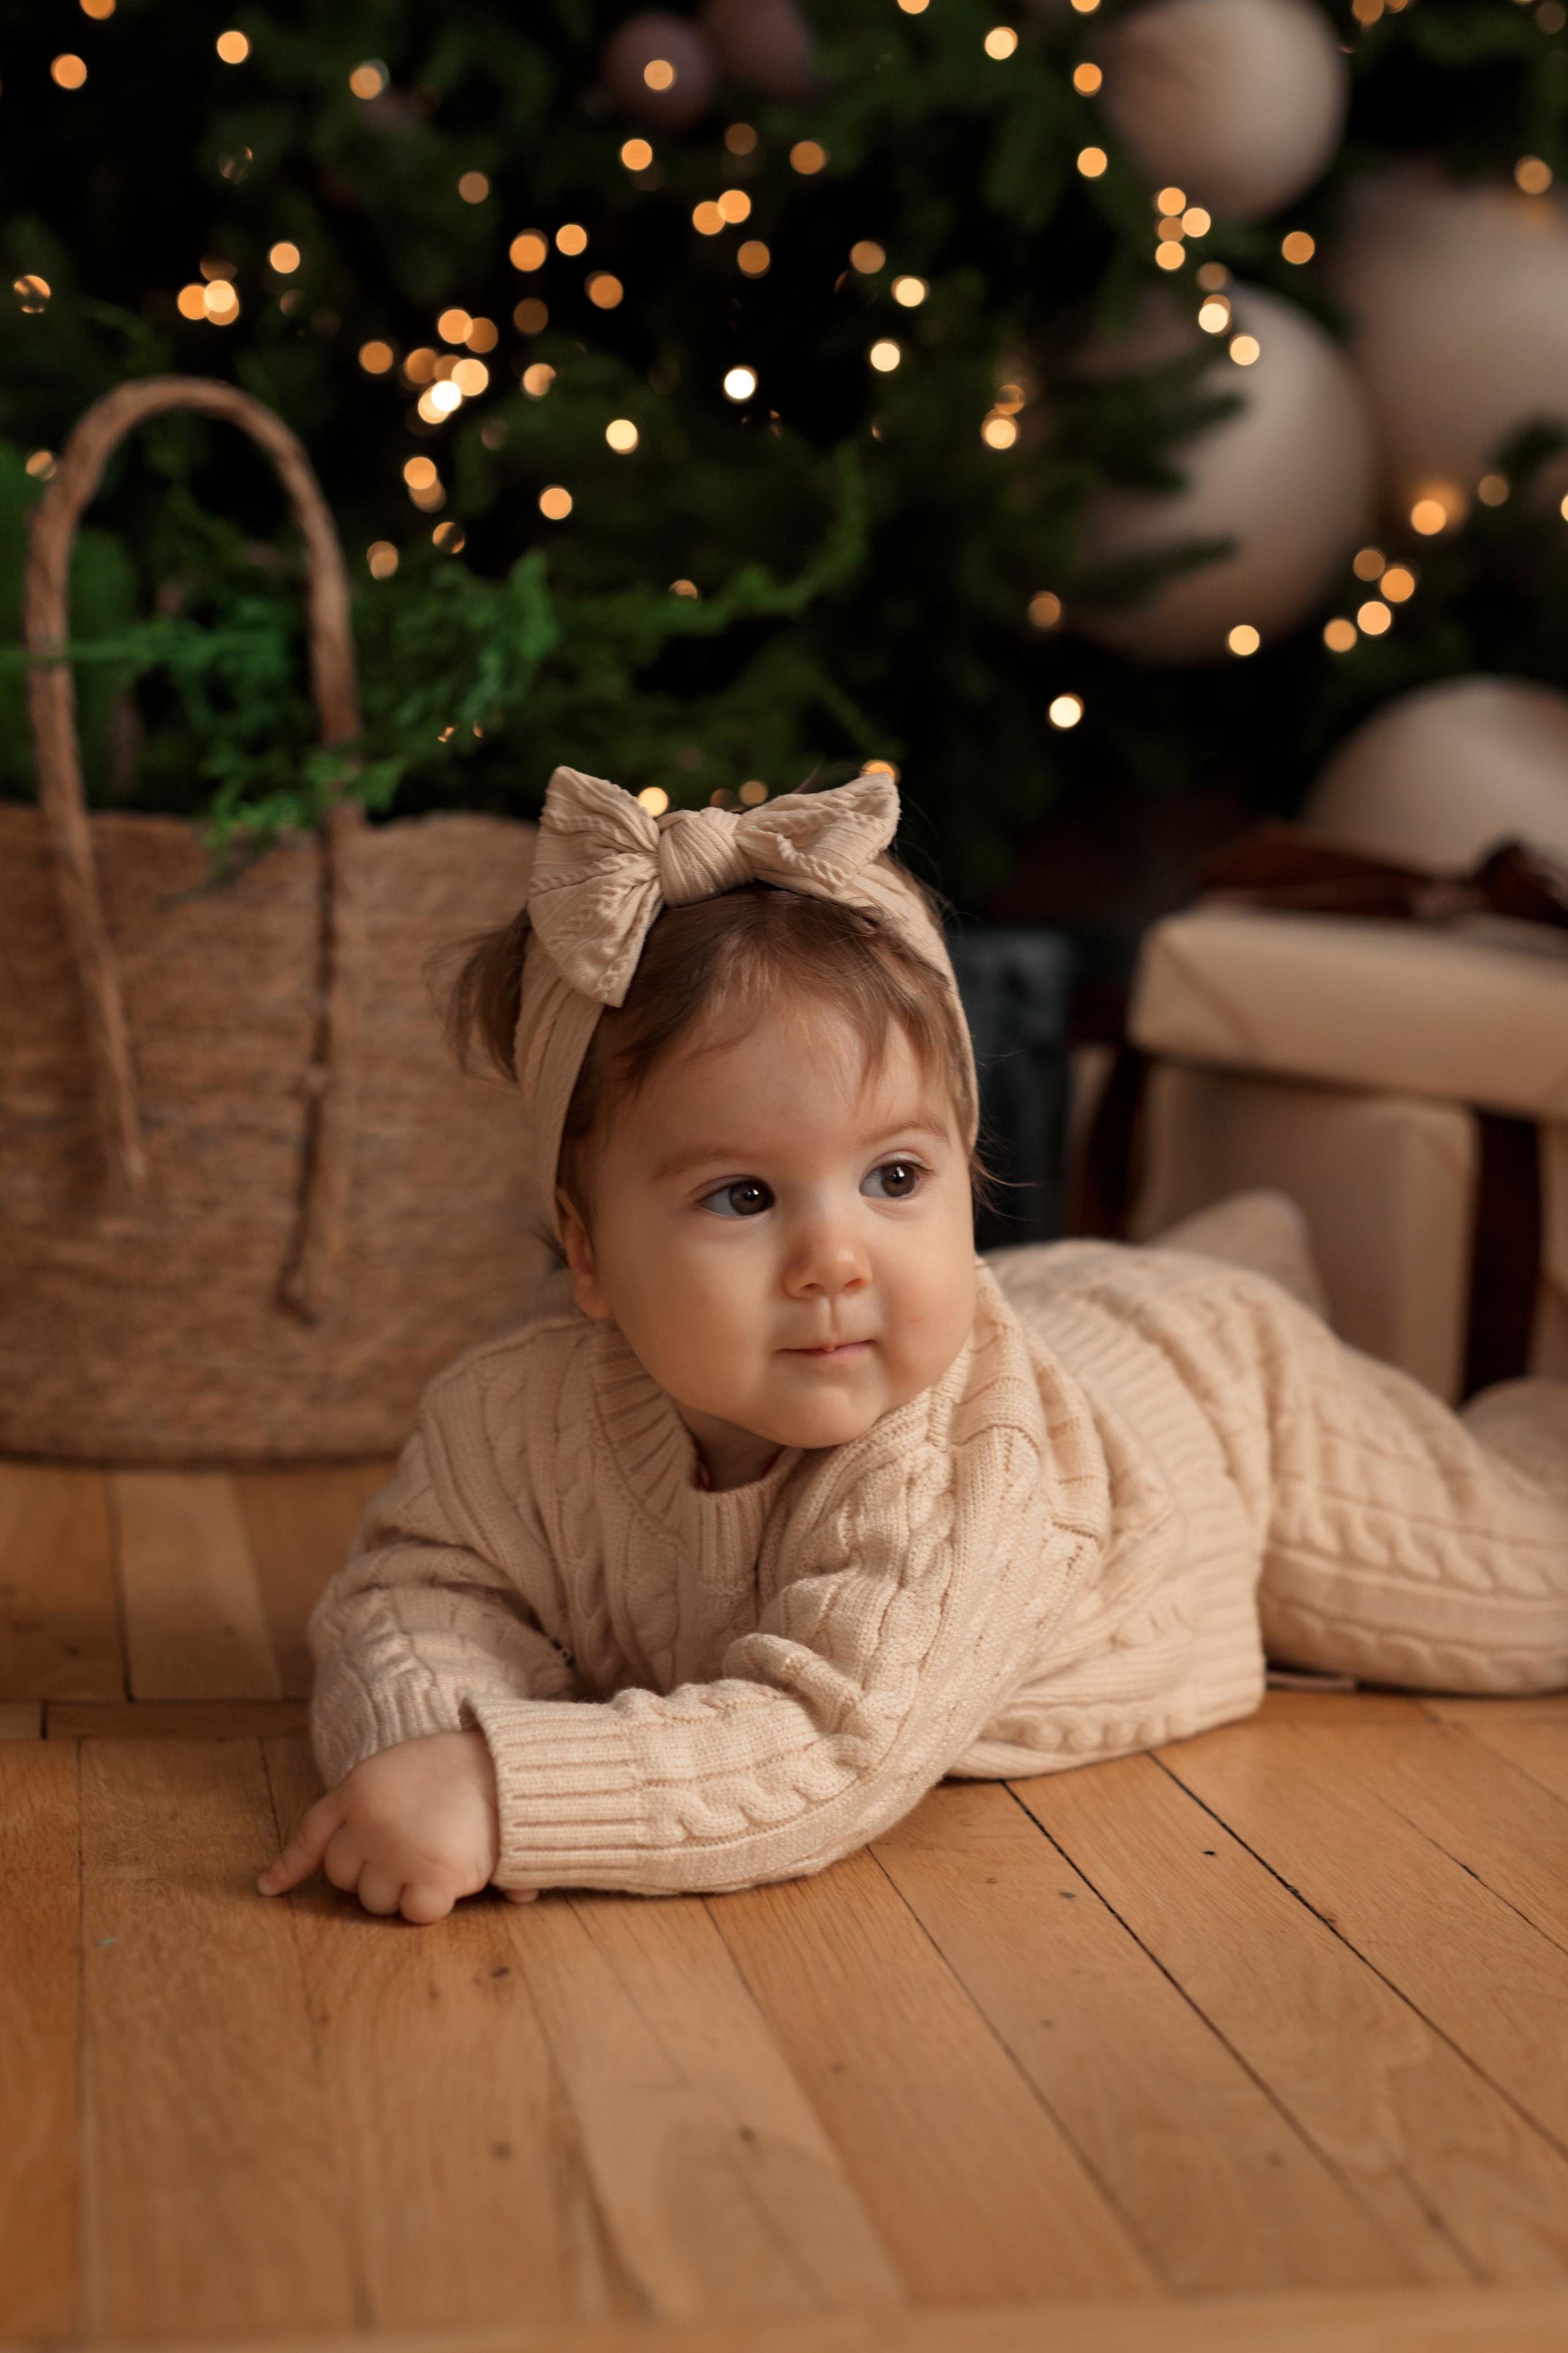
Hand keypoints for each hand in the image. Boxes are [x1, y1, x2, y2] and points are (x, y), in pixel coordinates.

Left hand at [258, 1727, 530, 1924]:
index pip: (311, 1835)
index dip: (288, 1866)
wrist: (510, 1764)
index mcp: (357, 1790)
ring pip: (375, 1899)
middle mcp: (366, 1823)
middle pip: (343, 1876)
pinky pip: (414, 1912)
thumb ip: (381, 1808)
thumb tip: (305, 1873)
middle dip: (371, 1872)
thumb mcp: (406, 1769)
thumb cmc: (465, 1765)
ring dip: (401, 1888)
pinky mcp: (430, 1878)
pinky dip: (430, 1904)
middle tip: (411, 1849)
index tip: (267, 1888)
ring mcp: (396, 1852)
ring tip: (437, 1854)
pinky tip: (452, 1880)